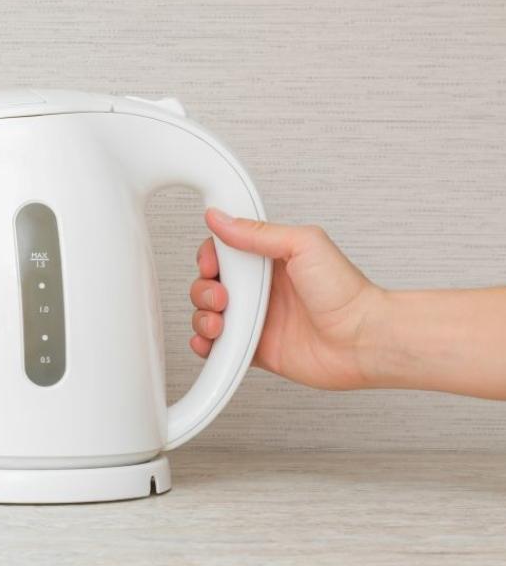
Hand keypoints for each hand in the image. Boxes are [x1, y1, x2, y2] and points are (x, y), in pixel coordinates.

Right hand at [189, 209, 384, 390]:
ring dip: (203, 316)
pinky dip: (207, 344)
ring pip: (208, 314)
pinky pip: (219, 346)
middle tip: (223, 296)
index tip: (212, 263)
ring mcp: (256, 319)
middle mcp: (261, 288)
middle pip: (209, 283)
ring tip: (220, 320)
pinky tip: (213, 340)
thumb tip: (221, 217)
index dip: (210, 256)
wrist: (363, 340)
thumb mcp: (304, 245)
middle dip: (204, 288)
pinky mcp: (255, 348)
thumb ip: (259, 232)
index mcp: (270, 259)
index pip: (224, 251)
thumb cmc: (346, 293)